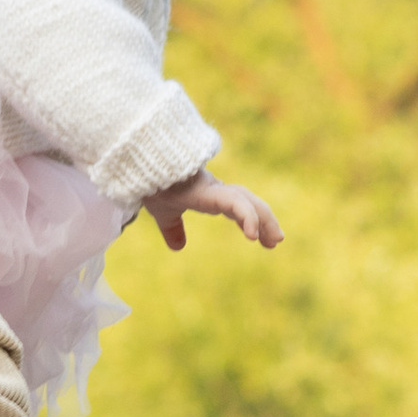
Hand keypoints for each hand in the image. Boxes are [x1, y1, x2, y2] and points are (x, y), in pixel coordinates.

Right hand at [144, 172, 284, 252]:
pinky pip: (235, 203)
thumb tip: (178, 247)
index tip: (261, 239)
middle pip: (248, 201)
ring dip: (263, 219)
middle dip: (265, 220)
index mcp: (208, 194)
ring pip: (247, 201)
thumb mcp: (164, 212)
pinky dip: (247, 217)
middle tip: (276, 240)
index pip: (237, 205)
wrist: (141, 169)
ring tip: (275, 240)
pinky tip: (253, 235)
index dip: (250, 219)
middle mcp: (216, 189)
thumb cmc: (151, 184)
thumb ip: (173, 228)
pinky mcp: (210, 190)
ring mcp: (214, 187)